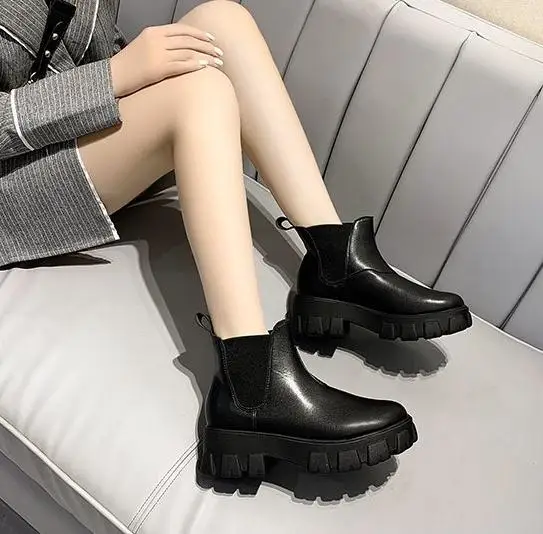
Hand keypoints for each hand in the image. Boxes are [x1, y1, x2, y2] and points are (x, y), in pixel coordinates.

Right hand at [109, 23, 223, 97]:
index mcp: (153, 32)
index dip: (199, 33)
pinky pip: (182, 65)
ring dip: (207, 57)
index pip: (182, 29)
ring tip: (219, 63)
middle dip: (208, 46)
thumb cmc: (129, 66)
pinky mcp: (159, 69)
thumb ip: (160, 45)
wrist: (113, 76)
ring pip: (189, 52)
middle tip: (220, 52)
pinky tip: (206, 67)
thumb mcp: (143, 47)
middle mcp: (157, 40)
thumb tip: (178, 49)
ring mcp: (158, 54)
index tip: (211, 39)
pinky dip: (196, 65)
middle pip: (188, 40)